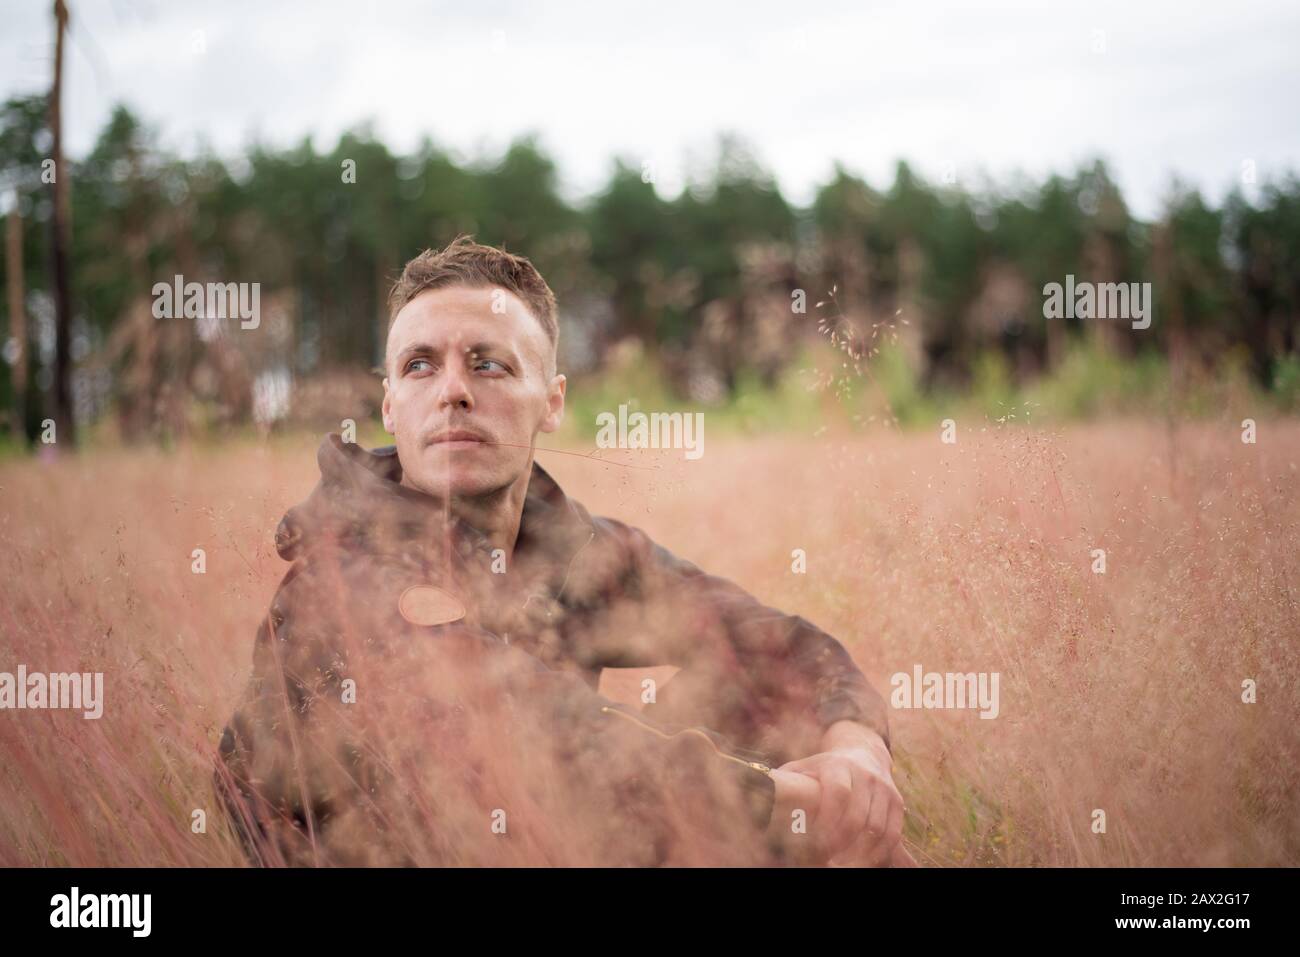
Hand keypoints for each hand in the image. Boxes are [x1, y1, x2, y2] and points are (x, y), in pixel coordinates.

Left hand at [776, 723, 904, 865]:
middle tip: (825, 862)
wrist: (861, 753)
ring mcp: (884, 788)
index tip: (814, 844)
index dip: (827, 821)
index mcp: (838, 765)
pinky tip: (860, 863)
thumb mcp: (803, 767)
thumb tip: (753, 791)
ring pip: (877, 829)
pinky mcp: (897, 802)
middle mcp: (865, 774)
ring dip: (859, 854)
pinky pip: (892, 834)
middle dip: (840, 844)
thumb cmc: (822, 767)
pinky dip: (878, 853)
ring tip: (841, 866)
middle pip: (858, 817)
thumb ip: (784, 780)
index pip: (838, 794)